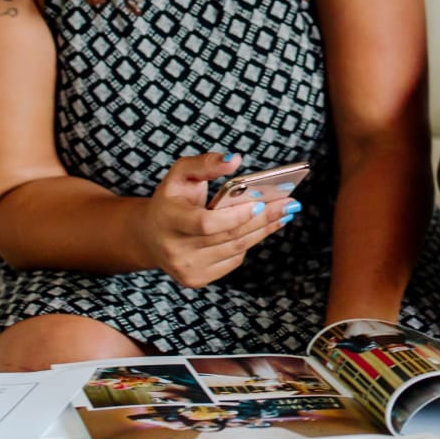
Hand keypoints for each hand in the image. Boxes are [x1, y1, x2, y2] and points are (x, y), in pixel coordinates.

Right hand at [139, 151, 297, 288]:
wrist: (149, 235)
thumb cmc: (171, 199)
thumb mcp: (180, 174)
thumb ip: (205, 164)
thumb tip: (234, 160)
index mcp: (168, 220)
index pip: (206, 224)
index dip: (235, 216)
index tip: (259, 203)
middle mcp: (175, 249)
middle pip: (229, 236)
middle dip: (263, 218)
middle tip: (290, 203)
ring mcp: (186, 268)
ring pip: (236, 249)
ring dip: (264, 230)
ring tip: (285, 212)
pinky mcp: (196, 279)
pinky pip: (233, 259)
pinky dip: (251, 241)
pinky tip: (265, 226)